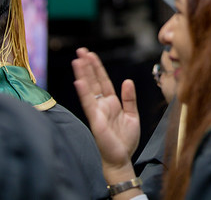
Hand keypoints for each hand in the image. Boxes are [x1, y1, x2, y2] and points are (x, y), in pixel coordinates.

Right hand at [72, 47, 140, 174]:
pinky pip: (89, 104)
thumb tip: (127, 81)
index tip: (91, 55)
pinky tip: (79, 82)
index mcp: (111, 103)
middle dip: (87, 66)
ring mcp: (97, 112)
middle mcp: (102, 105)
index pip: (103, 81)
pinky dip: (84, 93)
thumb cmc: (126, 140)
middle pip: (93, 81)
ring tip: (77, 60)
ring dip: (83, 75)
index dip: (97, 68)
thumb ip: (129, 98)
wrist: (122, 159)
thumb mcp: (133, 115)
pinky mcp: (95, 120)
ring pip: (89, 89)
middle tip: (80, 51)